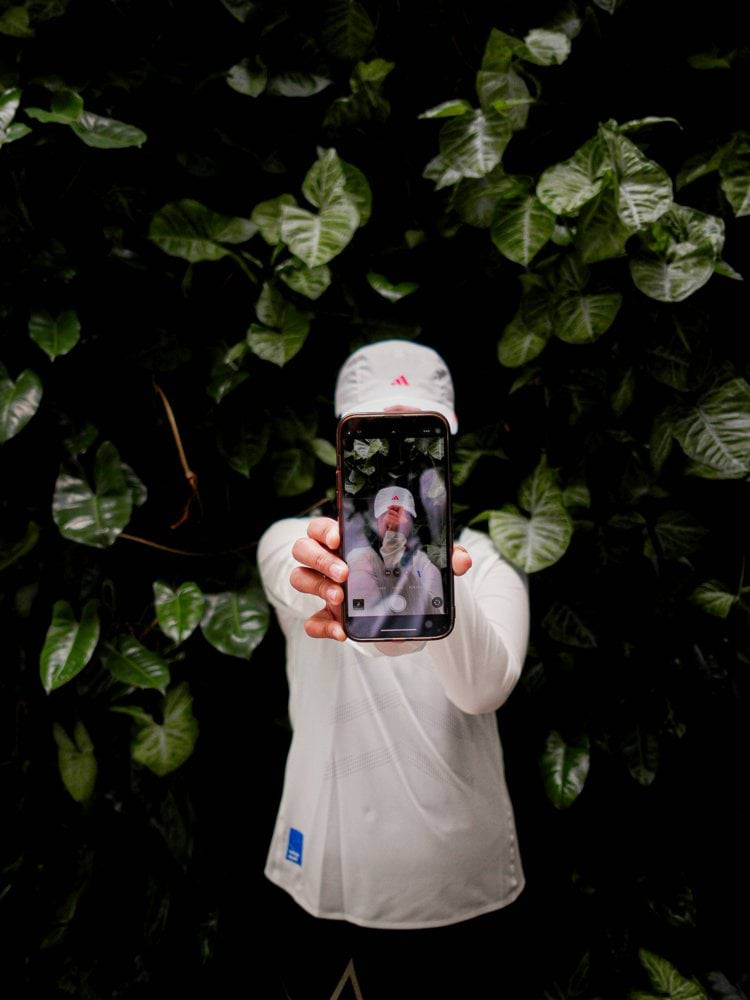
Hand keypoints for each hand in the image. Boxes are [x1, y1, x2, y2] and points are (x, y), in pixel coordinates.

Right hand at [290, 516, 472, 641]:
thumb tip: (461, 559)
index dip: (325, 530)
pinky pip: (312, 621)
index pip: (323, 527)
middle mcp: (330, 560)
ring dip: (317, 586)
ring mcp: (326, 588)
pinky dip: (322, 627)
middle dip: (320, 559)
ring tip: (340, 597)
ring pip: (300, 578)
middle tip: (345, 572)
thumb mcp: (425, 562)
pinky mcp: (328, 616)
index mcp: (348, 541)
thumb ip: (441, 556)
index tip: (339, 537)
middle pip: (304, 549)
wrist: (405, 606)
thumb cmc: (404, 571)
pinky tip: (342, 632)